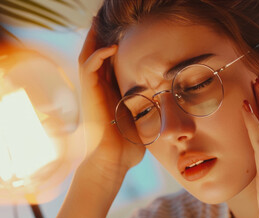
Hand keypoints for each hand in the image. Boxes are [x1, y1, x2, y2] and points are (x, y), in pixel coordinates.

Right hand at [78, 24, 144, 194]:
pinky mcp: (89, 94)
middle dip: (100, 34)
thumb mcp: (142, 118)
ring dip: (95, 37)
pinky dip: (98, 55)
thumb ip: (149, 107)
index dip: (113, 44)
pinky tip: (111, 46)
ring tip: (102, 20)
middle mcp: (99, 87)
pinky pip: (89, 67)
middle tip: (105, 17)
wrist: (113, 159)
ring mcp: (92, 90)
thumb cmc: (129, 143)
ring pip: (88, 55)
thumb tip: (170, 104)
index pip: (109, 61)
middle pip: (95, 53)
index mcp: (110, 91)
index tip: (125, 31)